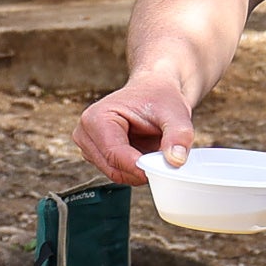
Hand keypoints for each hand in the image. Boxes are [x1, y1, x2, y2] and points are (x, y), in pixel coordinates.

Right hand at [76, 71, 197, 183]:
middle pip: (112, 168)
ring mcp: (89, 145)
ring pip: (115, 173)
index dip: (139, 168)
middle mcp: (86, 133)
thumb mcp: (176, 114)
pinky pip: (118, 172)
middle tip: (166, 162)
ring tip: (157, 152)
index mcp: (97, 118)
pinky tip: (149, 155)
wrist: (155, 92)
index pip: (114, 155)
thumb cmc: (161, 98)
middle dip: (141, 170)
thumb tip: (176, 161)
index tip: (164, 170)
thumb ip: (179, 136)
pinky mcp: (97, 154)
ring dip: (139, 170)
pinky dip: (136, 170)